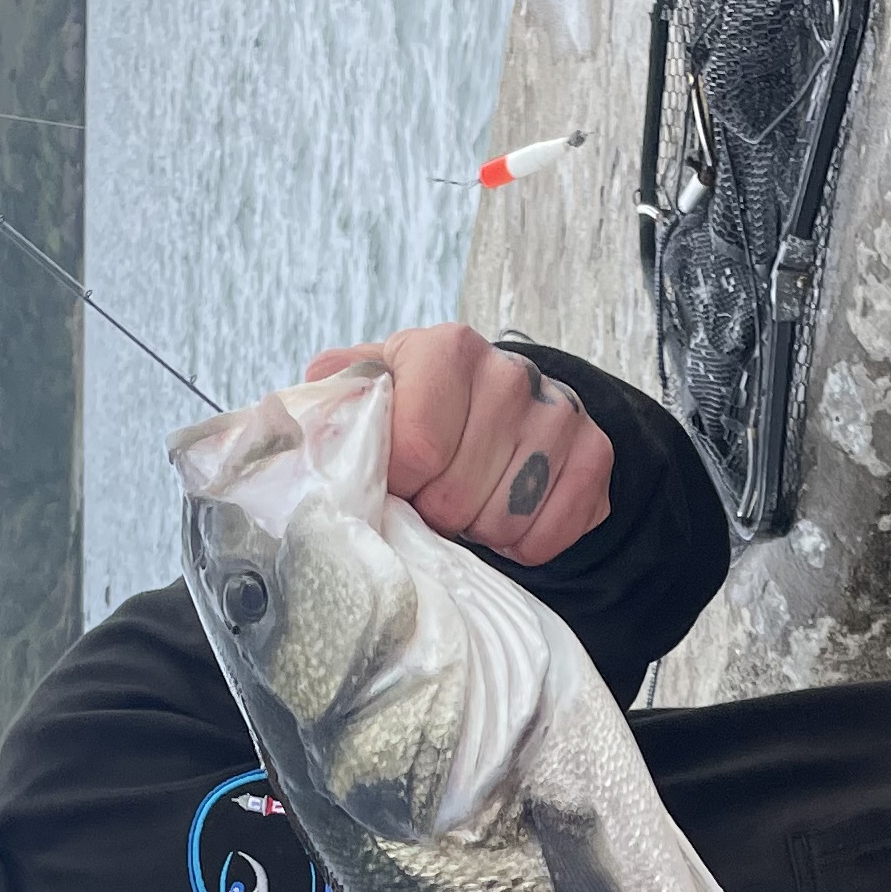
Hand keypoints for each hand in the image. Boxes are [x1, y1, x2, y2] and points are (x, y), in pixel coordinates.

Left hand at [300, 321, 613, 568]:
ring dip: (478, 529)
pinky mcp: (595, 455)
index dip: (398, 485)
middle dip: (437, 512)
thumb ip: (334, 404)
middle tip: (433, 497)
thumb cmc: (418, 409)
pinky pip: (549, 535)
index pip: (416, 451)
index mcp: (445, 349)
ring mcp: (559, 413)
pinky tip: (508, 512)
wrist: (498, 407)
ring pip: (504, 521)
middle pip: (458, 497)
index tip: (394, 482)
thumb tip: (296, 424)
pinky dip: (523, 542)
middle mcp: (509, 373)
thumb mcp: (370, 394)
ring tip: (470, 502)